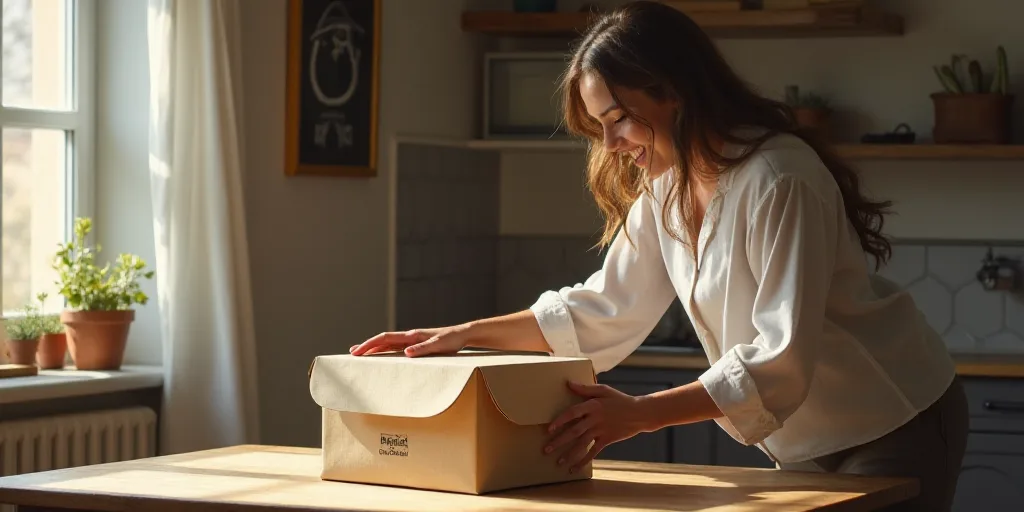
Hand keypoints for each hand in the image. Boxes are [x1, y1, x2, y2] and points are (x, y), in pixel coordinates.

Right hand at [349, 324, 471, 356]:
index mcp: (411, 335)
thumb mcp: (438, 345)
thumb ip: (423, 348)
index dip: (370, 345)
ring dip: (374, 348)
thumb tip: (406, 352)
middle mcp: (409, 336)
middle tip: (352, 354)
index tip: (357, 352)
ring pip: (388, 343)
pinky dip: (385, 351)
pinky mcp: (416, 344)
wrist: (463, 334)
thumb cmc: (452, 339)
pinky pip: (396, 348)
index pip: (385, 338)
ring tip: (361, 355)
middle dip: (367, 346)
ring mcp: (412, 340)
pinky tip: (382, 357)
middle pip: (382, 340)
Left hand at [544, 382, 655, 473]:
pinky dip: (584, 461)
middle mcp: (595, 419)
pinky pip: (593, 452)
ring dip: (569, 454)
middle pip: (574, 431)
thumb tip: (568, 383)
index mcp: (593, 405)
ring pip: (582, 444)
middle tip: (546, 449)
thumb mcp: (604, 390)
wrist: (640, 412)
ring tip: (558, 462)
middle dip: (559, 441)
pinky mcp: (607, 439)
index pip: (572, 413)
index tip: (549, 429)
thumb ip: (585, 388)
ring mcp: (601, 430)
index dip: (560, 421)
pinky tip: (575, 468)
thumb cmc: (619, 399)